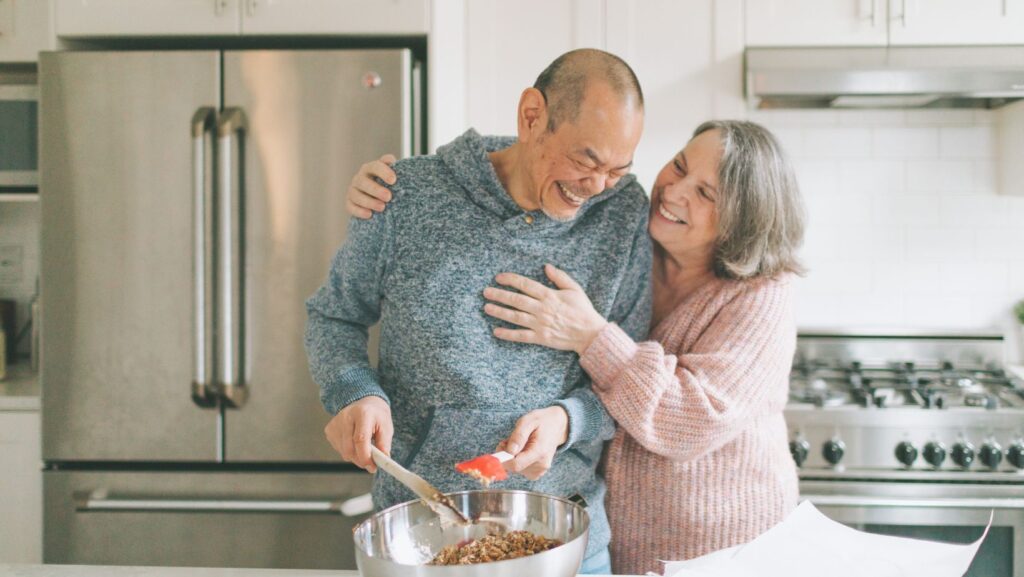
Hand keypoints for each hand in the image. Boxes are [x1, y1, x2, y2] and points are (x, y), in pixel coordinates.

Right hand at [324, 396, 392, 472]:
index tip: (372, 467)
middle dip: (361, 460)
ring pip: (344, 452)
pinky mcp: (329, 430)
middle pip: (349, 448)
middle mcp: (346, 416)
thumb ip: (384, 444)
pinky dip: (348, 451)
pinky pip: (339, 449)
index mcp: (362, 413)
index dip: (365, 456)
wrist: (364, 404)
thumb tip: (382, 460)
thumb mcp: (386, 427)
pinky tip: (354, 441)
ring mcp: (335, 423)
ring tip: (364, 446)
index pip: (360, 439)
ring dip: (355, 456)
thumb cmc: (376, 416)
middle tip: (371, 462)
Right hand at [346, 154, 396, 218]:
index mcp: (371, 168)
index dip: (384, 172)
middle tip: (389, 197)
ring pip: (356, 195)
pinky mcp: (349, 203)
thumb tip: (397, 165)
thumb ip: (397, 169)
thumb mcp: (395, 176)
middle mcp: (360, 178)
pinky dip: (359, 211)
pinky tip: (369, 215)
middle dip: (376, 189)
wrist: (380, 198)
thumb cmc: (389, 185)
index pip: (375, 166)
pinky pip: (350, 206)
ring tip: (382, 207)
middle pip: (363, 181)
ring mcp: (353, 190)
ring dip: (369, 202)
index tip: (393, 180)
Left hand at [483, 264, 607, 354]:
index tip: (499, 277)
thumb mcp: (575, 289)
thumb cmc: (583, 310)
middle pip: (516, 300)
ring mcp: (540, 324)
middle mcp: (542, 309)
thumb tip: (546, 266)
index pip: (525, 285)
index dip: (511, 280)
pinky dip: (508, 334)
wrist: (590, 333)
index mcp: (549, 296)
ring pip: (515, 317)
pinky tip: (496, 331)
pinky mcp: (540, 338)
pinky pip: (521, 336)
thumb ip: (560, 277)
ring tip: (487, 307)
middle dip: (499, 295)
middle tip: (486, 292)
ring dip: (499, 312)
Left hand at [498, 406, 568, 480]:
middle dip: (507, 454)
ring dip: (512, 457)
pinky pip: (521, 470)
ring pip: (516, 469)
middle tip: (511, 439)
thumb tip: (509, 451)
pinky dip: (518, 461)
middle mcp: (542, 464)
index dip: (503, 459)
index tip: (501, 446)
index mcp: (540, 451)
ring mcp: (541, 470)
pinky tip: (523, 451)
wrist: (557, 425)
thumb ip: (518, 436)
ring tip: (520, 443)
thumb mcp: (528, 421)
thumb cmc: (542, 421)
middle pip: (514, 467)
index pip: (516, 465)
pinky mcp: (538, 472)